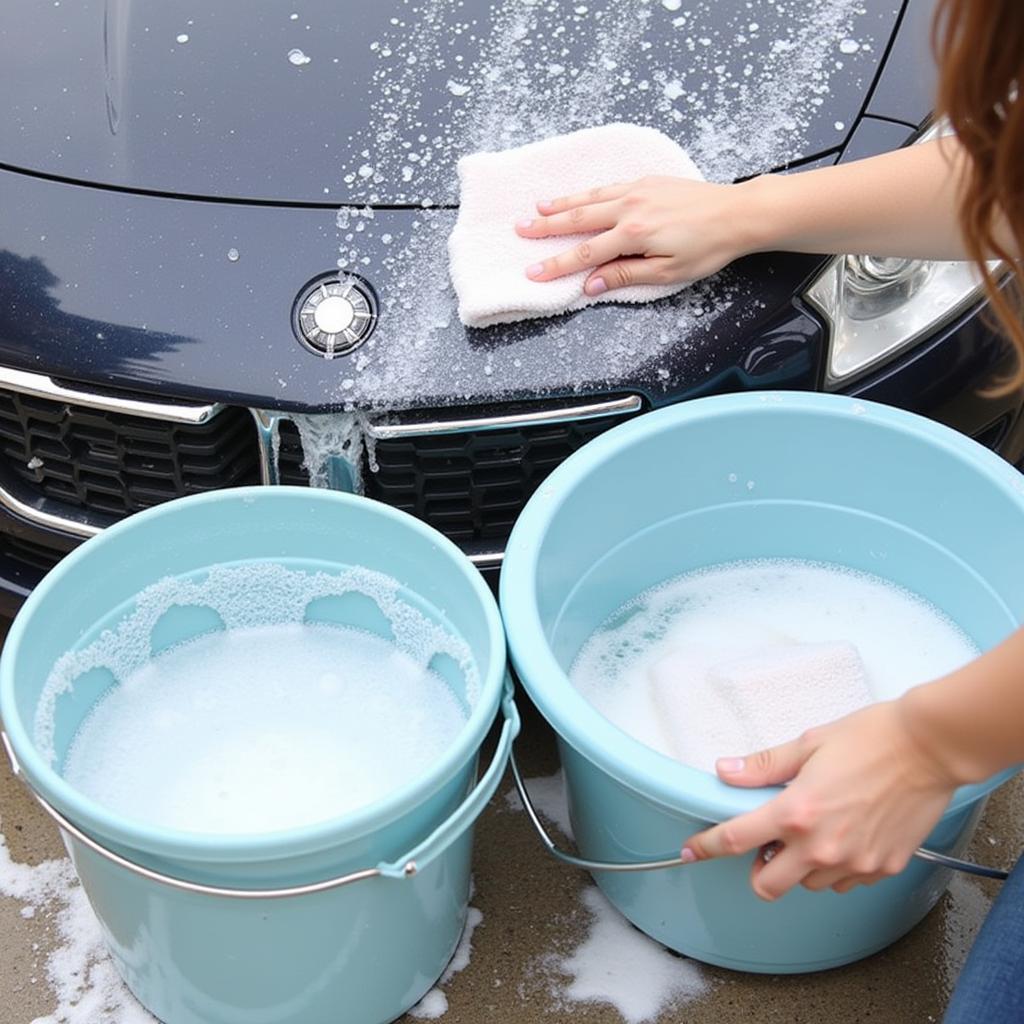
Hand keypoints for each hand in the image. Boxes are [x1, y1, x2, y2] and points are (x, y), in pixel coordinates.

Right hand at [515, 176, 756, 294]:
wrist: (737, 213)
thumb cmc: (708, 248)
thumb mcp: (667, 272)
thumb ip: (625, 275)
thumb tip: (591, 284)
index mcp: (633, 234)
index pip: (585, 253)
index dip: (556, 264)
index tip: (533, 271)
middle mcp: (630, 207)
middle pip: (578, 219)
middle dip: (547, 227)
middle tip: (520, 230)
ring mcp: (638, 190)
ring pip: (590, 197)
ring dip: (561, 204)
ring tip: (537, 207)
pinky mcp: (648, 181)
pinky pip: (607, 185)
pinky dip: (586, 191)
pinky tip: (576, 194)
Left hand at [681, 699, 962, 900]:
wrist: (930, 748)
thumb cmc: (871, 738)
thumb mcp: (808, 744)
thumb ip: (764, 765)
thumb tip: (726, 771)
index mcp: (797, 811)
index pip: (736, 839)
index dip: (707, 846)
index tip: (691, 851)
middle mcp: (822, 845)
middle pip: (768, 885)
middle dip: (759, 869)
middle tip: (767, 843)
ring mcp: (855, 862)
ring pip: (808, 885)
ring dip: (799, 867)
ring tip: (813, 830)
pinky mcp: (883, 868)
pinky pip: (844, 882)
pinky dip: (835, 868)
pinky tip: (843, 836)